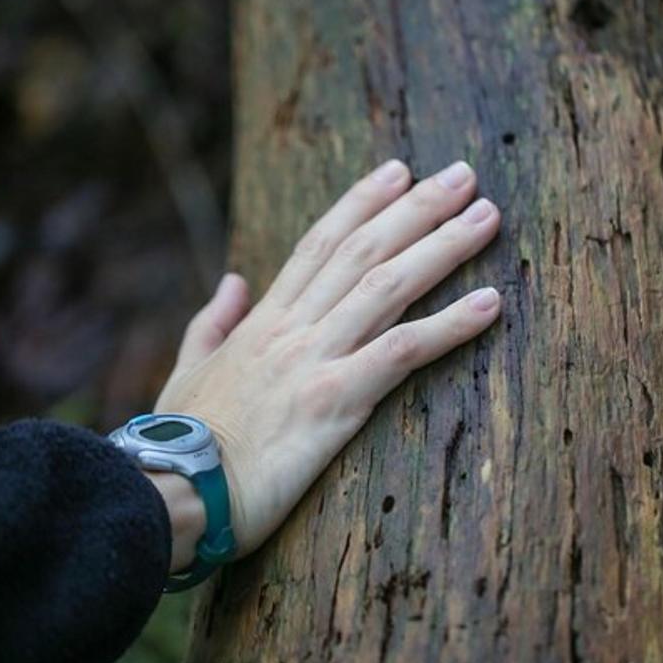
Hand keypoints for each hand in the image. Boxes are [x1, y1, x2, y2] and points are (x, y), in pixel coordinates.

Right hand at [154, 159, 500, 555]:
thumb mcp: (188, 370)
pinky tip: (490, 304)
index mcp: (263, 321)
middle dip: (418, 207)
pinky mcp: (333, 401)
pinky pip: (401, 352)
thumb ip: (212, 322)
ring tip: (488, 216)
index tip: (399, 171)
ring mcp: (313, 360)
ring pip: (388, 287)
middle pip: (364, 251)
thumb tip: (232, 281)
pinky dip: (449, 326)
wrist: (172, 492)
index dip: (362, 202)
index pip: (319, 243)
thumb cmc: (180, 442)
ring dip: (444, 248)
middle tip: (465, 175)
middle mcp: (293, 329)